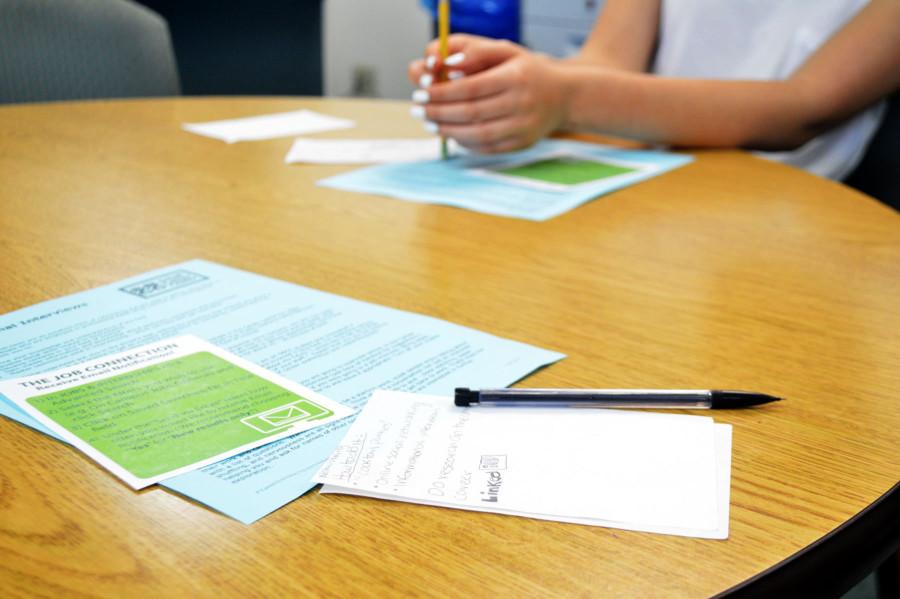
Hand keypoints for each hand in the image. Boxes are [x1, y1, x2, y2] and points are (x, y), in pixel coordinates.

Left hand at [408, 36, 569, 152]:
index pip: (470, 88)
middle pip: (471, 113)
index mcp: (516, 77)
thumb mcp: (505, 51)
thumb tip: (444, 64)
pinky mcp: (521, 144)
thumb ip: (474, 52)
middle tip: (417, 110)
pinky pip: (486, 148)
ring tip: (429, 123)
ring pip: (477, 134)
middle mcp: (521, 104)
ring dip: (447, 130)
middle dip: (438, 112)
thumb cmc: (526, 71)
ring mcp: (522, 128)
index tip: (421, 92)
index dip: (441, 92)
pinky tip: (450, 133)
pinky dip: (464, 142)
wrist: (563, 97)